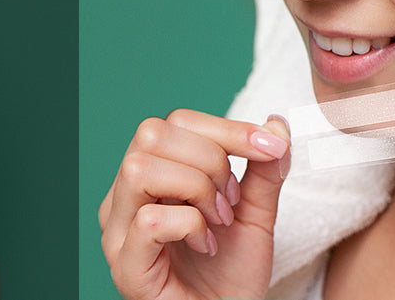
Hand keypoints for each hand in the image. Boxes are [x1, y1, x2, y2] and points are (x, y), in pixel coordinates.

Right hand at [100, 109, 290, 299]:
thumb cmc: (232, 273)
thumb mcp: (257, 213)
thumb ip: (264, 170)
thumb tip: (276, 123)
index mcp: (152, 175)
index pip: (175, 121)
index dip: (227, 128)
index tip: (269, 150)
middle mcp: (124, 196)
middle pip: (151, 134)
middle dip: (209, 159)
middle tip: (230, 200)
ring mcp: (118, 231)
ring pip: (140, 169)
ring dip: (196, 190)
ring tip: (217, 222)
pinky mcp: (125, 266)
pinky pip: (148, 220)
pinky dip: (188, 225)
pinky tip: (204, 244)